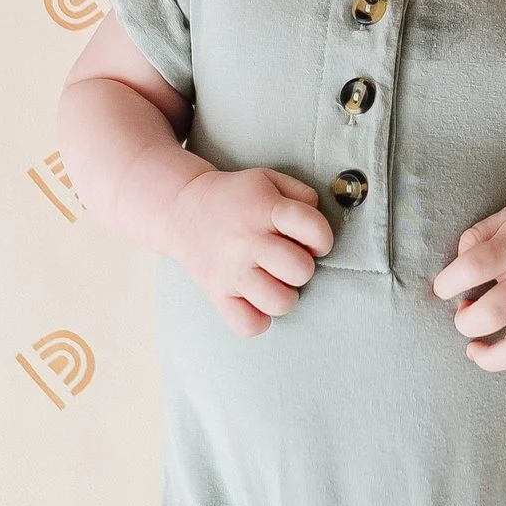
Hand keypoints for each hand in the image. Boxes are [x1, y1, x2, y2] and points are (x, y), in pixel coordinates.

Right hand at [163, 166, 333, 337]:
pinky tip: (257, 301)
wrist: (183, 209)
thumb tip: (318, 227)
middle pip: (300, 270)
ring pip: (280, 302)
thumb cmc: (235, 198)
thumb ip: (302, 195)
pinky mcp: (217, 294)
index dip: (322, 238)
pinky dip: (258, 319)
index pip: (314, 229)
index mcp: (265, 210)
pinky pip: (248, 325)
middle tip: (289, 260)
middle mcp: (249, 242)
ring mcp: (232, 271)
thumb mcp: (269, 180)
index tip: (312, 239)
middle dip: (303, 267)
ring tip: (275, 281)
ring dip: (285, 294)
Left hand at [432, 201, 505, 420]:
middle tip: (463, 314)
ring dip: (494, 357)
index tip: (442, 288)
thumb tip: (455, 264)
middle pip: (494, 312)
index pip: (473, 267)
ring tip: (475, 352)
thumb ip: (475, 236)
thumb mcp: (505, 218)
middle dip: (467, 321)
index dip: (448, 281)